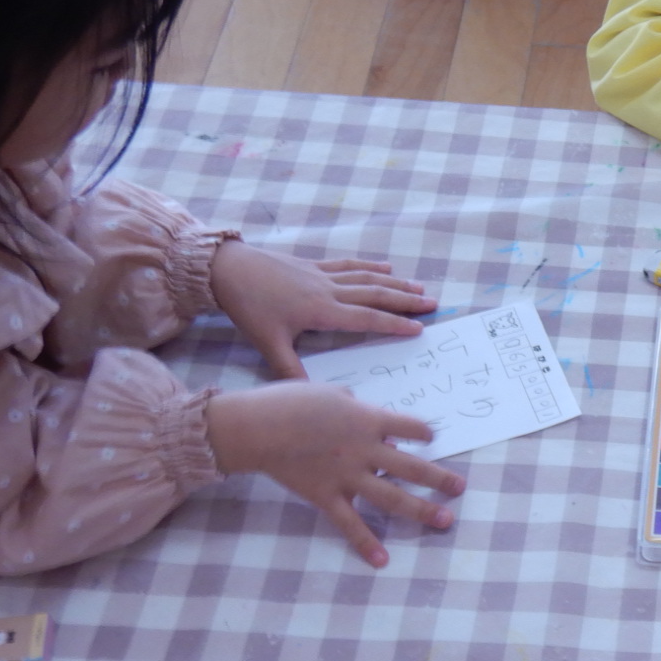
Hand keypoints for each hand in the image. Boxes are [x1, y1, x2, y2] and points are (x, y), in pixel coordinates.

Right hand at [205, 382, 463, 565]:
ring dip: (422, 510)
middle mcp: (366, 450)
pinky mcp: (327, 497)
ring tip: (446, 520)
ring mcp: (348, 477)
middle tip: (460, 488)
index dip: (423, 431)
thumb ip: (351, 404)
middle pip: (412, 468)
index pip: (409, 427)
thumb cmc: (290, 401)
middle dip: (439, 479)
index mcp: (368, 420)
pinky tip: (383, 560)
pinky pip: (350, 524)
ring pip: (393, 498)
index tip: (431, 436)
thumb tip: (360, 409)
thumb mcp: (329, 392)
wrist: (258, 427)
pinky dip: (366, 543)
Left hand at [209, 240, 435, 379]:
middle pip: (375, 294)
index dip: (394, 323)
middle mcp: (329, 290)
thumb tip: (310, 395)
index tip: (418, 328)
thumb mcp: (268, 343)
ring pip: (367, 278)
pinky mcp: (313, 264)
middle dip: (405, 300)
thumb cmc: (248, 307)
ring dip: (395, 283)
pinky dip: (370, 266)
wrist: (227, 270)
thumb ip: (290, 370)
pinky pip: (348, 265)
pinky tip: (386, 266)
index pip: (366, 318)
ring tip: (418, 287)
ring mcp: (322, 275)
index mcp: (322, 311)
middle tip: (432, 304)